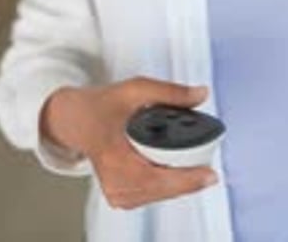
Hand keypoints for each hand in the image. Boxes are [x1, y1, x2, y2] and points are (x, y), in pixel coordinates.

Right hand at [40, 76, 218, 208]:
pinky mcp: (120, 198)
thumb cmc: (103, 105)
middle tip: (206, 161)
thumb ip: (170, 91)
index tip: (210, 173)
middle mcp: (115, 182)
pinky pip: (153, 196)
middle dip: (188, 175)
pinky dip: (166, 184)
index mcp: (116, 158)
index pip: (158, 177)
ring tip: (192, 163)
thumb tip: (201, 94)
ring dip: (179, 181)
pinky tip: (172, 170)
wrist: (77, 120)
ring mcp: (116, 193)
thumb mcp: (136, 89)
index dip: (187, 178)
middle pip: (164, 188)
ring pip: (160, 195)